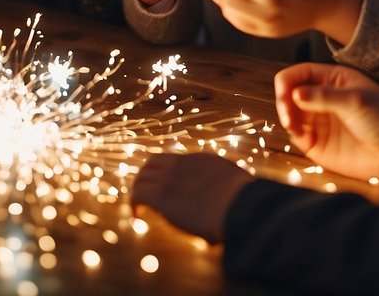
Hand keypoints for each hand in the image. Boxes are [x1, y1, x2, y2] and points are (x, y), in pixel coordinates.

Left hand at [130, 153, 253, 243]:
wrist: (239, 205)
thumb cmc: (245, 203)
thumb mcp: (239, 189)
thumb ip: (232, 189)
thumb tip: (243, 192)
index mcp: (202, 160)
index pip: (175, 160)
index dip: (166, 173)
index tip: (166, 188)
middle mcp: (182, 164)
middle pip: (153, 162)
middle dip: (146, 177)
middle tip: (145, 195)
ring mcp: (170, 178)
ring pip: (142, 176)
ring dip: (138, 190)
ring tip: (138, 208)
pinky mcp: (162, 195)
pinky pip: (138, 194)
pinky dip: (134, 204)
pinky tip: (138, 217)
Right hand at [275, 62, 378, 180]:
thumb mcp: (355, 100)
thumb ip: (323, 96)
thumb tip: (293, 94)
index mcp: (332, 80)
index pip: (299, 73)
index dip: (287, 81)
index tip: (285, 93)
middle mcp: (322, 99)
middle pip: (289, 93)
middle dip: (283, 100)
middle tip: (288, 112)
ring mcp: (320, 121)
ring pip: (290, 114)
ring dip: (285, 116)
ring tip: (292, 123)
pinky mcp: (318, 144)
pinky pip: (296, 135)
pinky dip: (292, 133)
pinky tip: (298, 133)